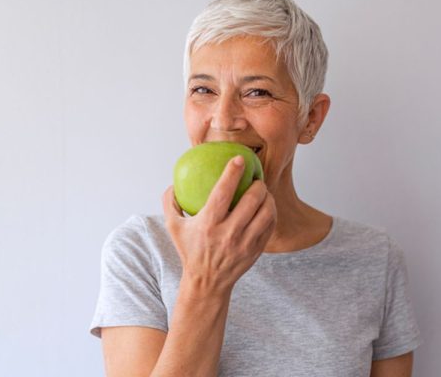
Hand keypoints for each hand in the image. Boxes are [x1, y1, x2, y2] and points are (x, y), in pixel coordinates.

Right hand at [163, 155, 276, 296]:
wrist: (207, 282)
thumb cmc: (190, 250)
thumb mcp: (173, 227)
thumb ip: (170, 203)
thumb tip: (173, 182)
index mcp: (208, 224)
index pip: (223, 192)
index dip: (233, 173)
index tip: (239, 159)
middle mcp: (228, 233)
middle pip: (251, 200)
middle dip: (257, 184)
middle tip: (255, 178)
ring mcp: (245, 243)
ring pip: (266, 212)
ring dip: (267, 197)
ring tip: (263, 191)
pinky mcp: (256, 250)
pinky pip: (270, 225)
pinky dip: (270, 212)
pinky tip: (266, 207)